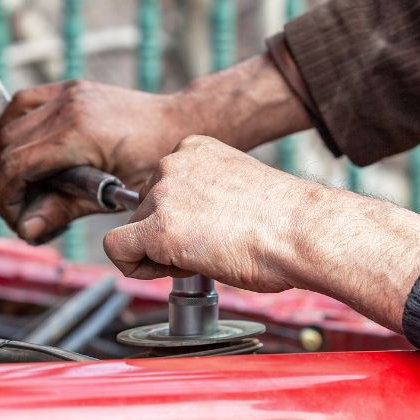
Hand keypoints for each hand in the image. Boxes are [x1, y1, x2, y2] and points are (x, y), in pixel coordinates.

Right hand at [0, 55, 310, 243]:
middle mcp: (69, 106)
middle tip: (23, 207)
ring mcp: (70, 93)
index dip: (7, 196)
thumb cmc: (159, 162)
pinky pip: (28, 102)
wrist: (184, 125)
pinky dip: (19, 127)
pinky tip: (28, 149)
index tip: (15, 217)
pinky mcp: (73, 88)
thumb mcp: (113, 195)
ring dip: (8, 152)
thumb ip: (66, 209)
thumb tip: (28, 229)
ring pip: (12, 121)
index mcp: (78, 132)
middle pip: (9, 145)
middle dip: (8, 180)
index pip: (18, 165)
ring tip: (23, 181)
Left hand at [103, 135, 305, 291]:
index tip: (208, 229)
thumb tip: (190, 223)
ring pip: (132, 231)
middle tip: (208, 249)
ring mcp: (165, 194)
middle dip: (166, 235)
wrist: (301, 231)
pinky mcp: (159, 228)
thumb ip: (205, 195)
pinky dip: (136, 267)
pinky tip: (172, 270)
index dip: (179, 217)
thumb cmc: (285, 221)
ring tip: (204, 257)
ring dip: (159, 253)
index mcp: (195, 149)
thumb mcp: (237, 189)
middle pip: (144, 209)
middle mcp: (174, 164)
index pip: (161, 187)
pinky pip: (118, 250)